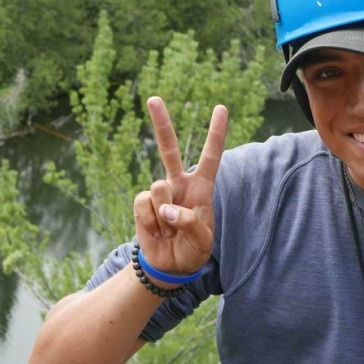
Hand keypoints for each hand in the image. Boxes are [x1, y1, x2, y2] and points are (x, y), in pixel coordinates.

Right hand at [133, 97, 227, 279]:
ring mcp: (160, 193)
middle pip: (169, 148)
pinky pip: (144, 204)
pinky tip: (157, 232)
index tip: (221, 107)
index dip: (216, 132)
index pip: (210, 155)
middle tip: (153, 98)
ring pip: (159, 188)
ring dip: (165, 215)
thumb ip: (191, 223)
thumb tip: (167, 210)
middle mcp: (179, 184)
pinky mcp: (142, 204)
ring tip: (170, 231)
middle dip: (161, 123)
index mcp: (201, 187)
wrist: (169, 265)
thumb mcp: (202, 241)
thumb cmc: (193, 250)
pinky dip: (151, 222)